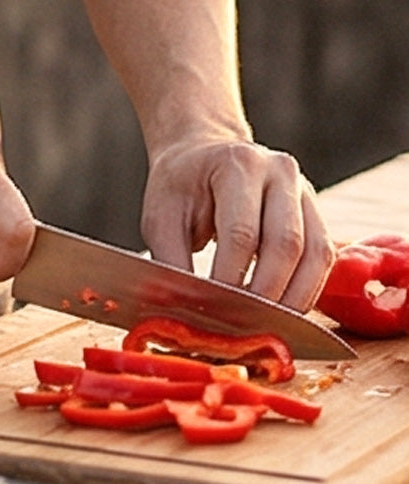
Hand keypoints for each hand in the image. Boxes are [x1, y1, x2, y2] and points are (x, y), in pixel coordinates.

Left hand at [140, 138, 334, 310]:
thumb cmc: (179, 186)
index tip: (214, 314)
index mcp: (238, 164)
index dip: (230, 280)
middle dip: (266, 296)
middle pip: (286, 244)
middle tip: (244, 330)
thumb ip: (172, 263)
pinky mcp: (315, 212)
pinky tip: (283, 313)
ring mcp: (304, 190)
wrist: (202, 154)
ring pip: (315, 255)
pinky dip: (305, 291)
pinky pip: (323, 258)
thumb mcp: (161, 218)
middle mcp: (279, 171)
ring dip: (293, 300)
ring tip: (266, 329)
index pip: (241, 233)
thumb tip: (186, 312)